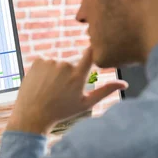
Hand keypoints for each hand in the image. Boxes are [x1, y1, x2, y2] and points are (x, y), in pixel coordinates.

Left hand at [6, 47, 127, 135]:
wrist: (32, 114)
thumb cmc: (61, 111)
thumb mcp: (85, 104)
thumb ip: (105, 91)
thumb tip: (125, 84)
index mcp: (78, 76)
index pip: (91, 54)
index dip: (93, 49)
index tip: (96, 44)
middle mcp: (65, 66)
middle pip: (71, 64)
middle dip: (68, 74)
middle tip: (59, 90)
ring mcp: (50, 62)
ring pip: (57, 63)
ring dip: (55, 72)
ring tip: (49, 88)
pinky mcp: (38, 60)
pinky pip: (45, 61)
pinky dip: (44, 70)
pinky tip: (41, 82)